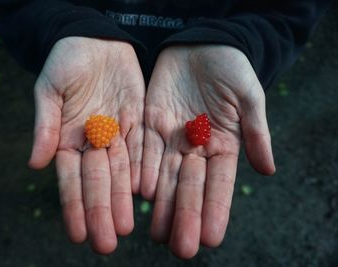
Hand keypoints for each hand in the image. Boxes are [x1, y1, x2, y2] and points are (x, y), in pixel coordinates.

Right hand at [28, 37, 144, 253]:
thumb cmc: (65, 61)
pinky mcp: (139, 121)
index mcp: (68, 139)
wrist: (95, 40)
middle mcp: (94, 143)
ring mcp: (117, 134)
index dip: (73, 205)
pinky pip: (143, 149)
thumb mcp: (49, 89)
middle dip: (101, 211)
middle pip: (98, 182)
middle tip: (106, 242)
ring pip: (121, 172)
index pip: (71, 179)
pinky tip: (145, 193)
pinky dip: (143, 170)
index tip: (77, 233)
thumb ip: (45, 126)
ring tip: (125, 227)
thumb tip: (35, 164)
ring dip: (123, 199)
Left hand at [141, 45, 274, 257]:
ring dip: (161, 205)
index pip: (219, 184)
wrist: (200, 45)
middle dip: (185, 216)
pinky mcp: (150, 125)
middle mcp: (195, 148)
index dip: (215, 210)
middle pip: (189, 187)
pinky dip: (141, 172)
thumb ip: (256, 132)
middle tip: (180, 247)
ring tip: (156, 232)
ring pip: (165, 176)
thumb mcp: (249, 97)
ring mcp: (171, 138)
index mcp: (223, 145)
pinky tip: (137, 195)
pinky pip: (144, 151)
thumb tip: (268, 170)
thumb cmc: (231, 68)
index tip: (211, 237)